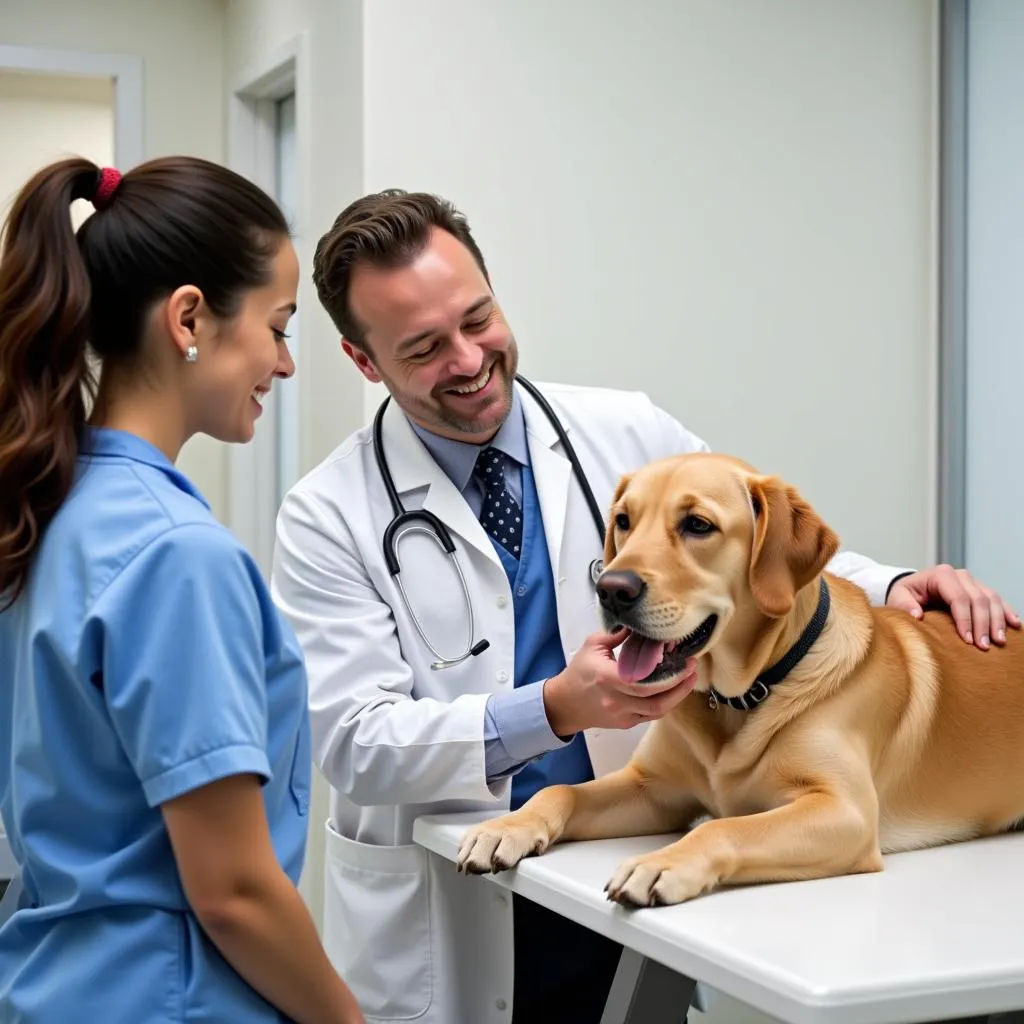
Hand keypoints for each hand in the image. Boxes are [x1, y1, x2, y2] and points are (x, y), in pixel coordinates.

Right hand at [543, 627, 696, 735]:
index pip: (643, 682)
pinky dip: (666, 704)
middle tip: (692, 668)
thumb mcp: (593, 645)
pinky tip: (674, 690)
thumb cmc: (579, 671)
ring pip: (657, 711)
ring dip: (677, 696)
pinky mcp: (626, 723)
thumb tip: (640, 625)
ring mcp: (622, 714)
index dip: (669, 675)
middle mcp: (616, 700)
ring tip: (689, 679)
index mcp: (607, 677)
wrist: (566, 703)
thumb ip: (618, 635)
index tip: (684, 659)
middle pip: (656, 700)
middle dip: (680, 685)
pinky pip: (651, 715)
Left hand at [886, 565, 1020, 648]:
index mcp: (941, 575)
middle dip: (983, 624)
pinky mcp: (980, 589)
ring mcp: (972, 581)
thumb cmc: (905, 595)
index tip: (968, 641)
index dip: (965, 620)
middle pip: (979, 600)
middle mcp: (960, 575)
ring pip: (992, 599)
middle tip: (984, 647)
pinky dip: (1006, 612)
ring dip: (998, 621)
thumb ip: (904, 606)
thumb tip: (917, 615)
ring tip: (999, 641)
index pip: (959, 598)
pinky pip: (998, 600)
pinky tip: (1014, 624)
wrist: (912, 590)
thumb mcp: (898, 598)